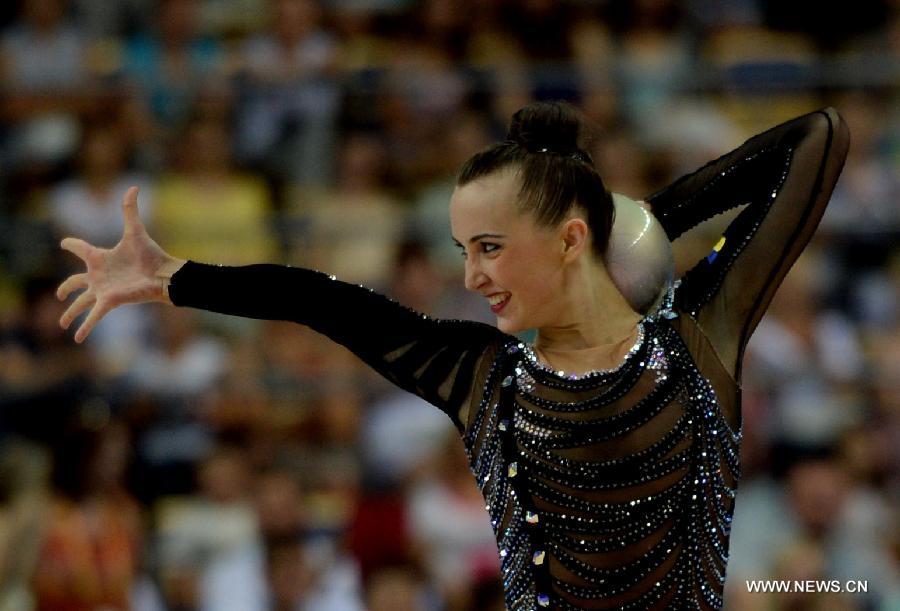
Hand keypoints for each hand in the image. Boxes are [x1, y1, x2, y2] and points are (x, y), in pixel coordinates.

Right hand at [57, 186, 184, 342]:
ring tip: (61, 324)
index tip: (65, 243)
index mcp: (101, 258)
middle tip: (59, 295)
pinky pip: (93, 315)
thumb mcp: (134, 230)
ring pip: (80, 302)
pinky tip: (77, 339)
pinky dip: (85, 327)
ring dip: (70, 313)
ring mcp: (103, 290)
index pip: (81, 249)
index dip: (72, 244)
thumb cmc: (150, 254)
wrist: (164, 274)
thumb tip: (134, 186)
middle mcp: (99, 275)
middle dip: (66, 289)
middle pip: (75, 282)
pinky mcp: (109, 301)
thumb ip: (130, 209)